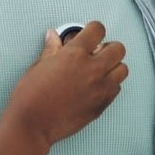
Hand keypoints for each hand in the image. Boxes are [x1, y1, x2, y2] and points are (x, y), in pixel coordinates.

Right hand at [3, 21, 127, 154]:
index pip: (97, 30)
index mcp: (75, 54)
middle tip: (96, 53)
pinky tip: (95, 87)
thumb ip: (52, 49)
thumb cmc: (31, 95)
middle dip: (108, 48)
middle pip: (118, 49)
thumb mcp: (39, 66)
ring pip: (123, 69)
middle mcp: (92, 69)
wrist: (33, 124)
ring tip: (98, 71)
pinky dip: (110, 85)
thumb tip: (54, 37)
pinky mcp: (102, 105)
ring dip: (113, 67)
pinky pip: (117, 89)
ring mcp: (100, 88)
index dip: (93, 30)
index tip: (89, 34)